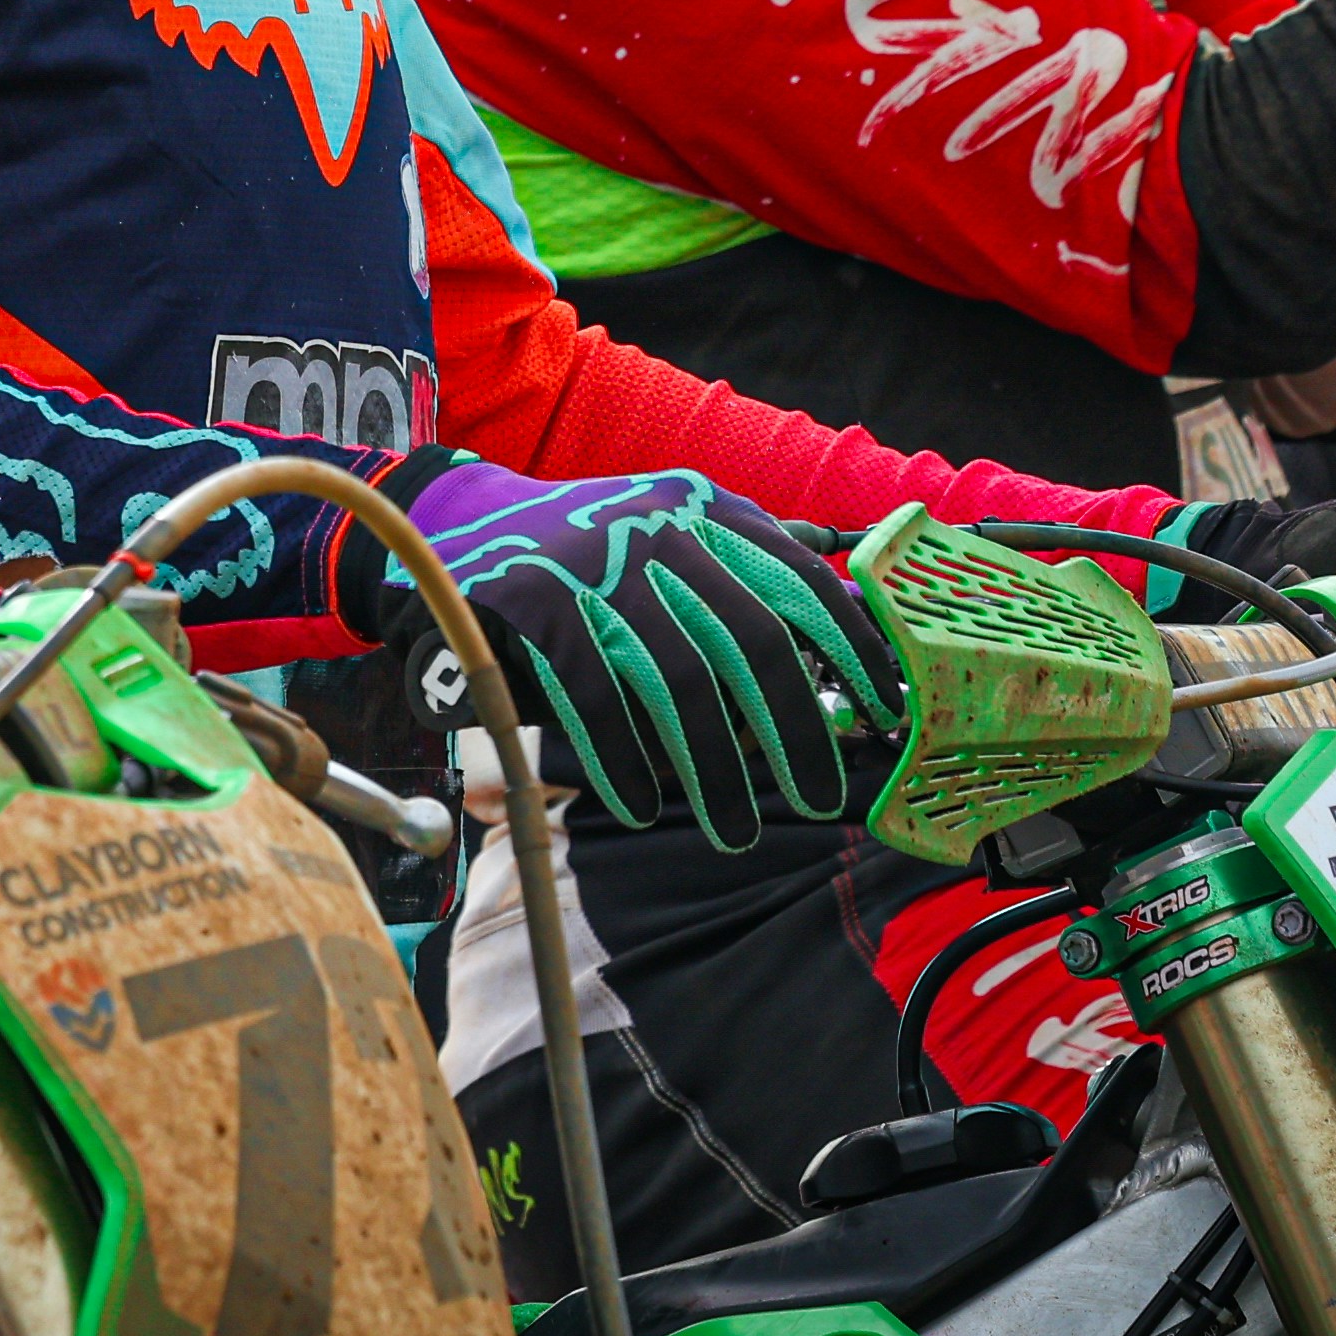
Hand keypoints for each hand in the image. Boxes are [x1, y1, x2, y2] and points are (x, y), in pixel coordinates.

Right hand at [355, 460, 898, 849]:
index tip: (882, 711)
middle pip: (754, 642)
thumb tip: (839, 628)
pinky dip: (624, 764)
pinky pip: (599, 701)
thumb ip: (742, 565)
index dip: (851, 649)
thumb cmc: (580, 546)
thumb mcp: (666, 525)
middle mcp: (661, 527)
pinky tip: (642, 807)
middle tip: (820, 798)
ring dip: (714, 771)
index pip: (801, 578)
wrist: (453, 520)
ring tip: (736, 828)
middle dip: (796, 732)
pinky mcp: (539, 603)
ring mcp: (597, 564)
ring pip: (680, 684)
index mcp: (704, 507)